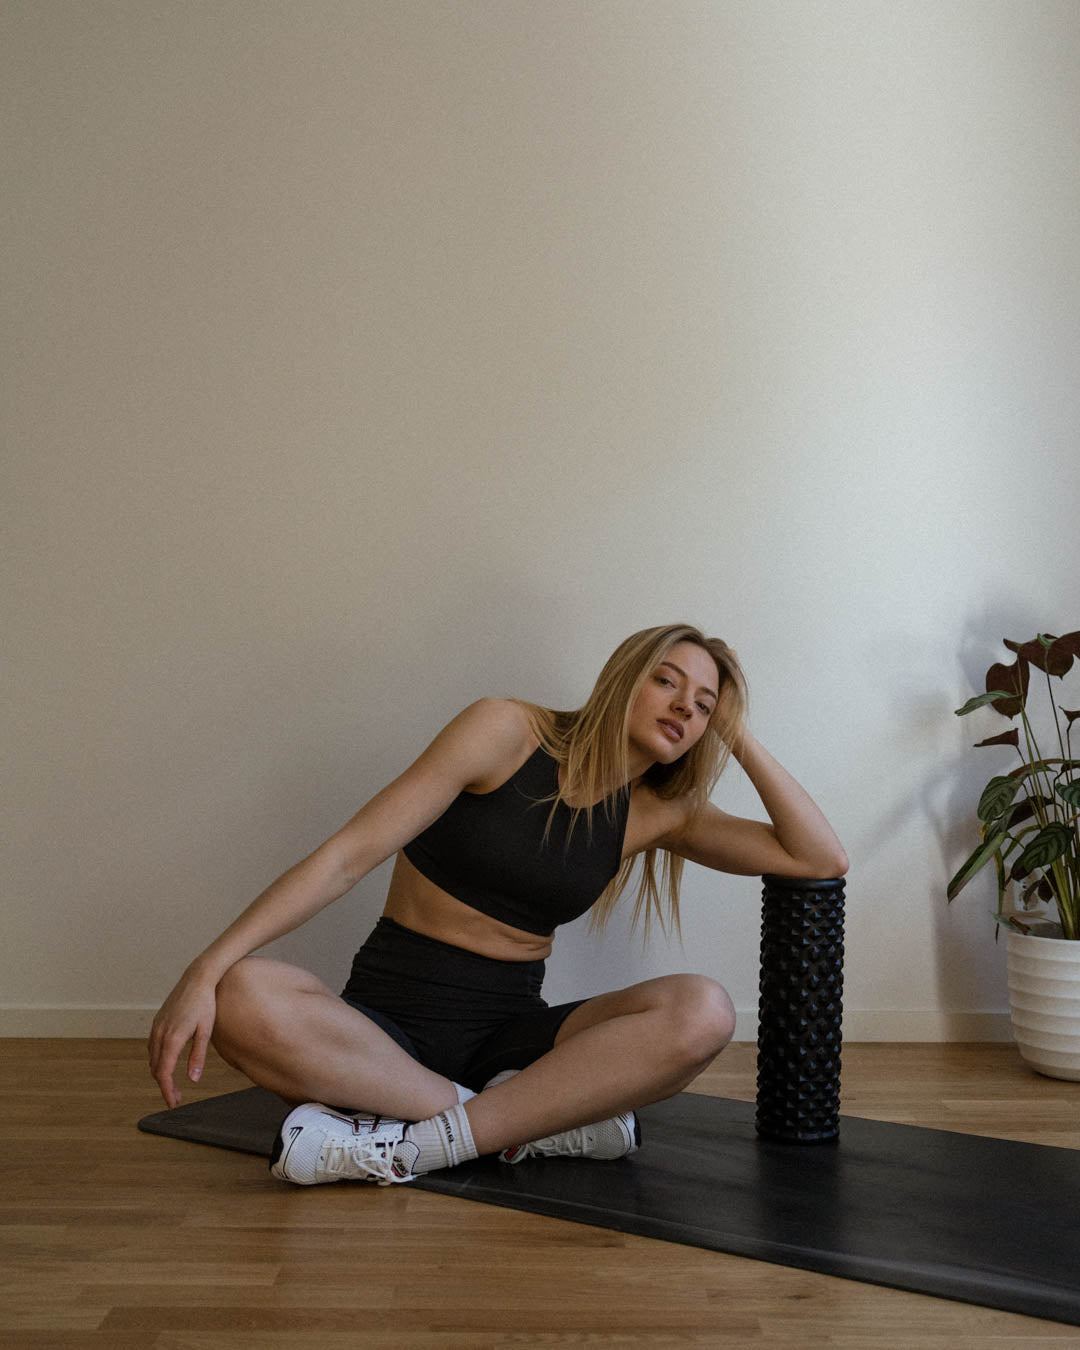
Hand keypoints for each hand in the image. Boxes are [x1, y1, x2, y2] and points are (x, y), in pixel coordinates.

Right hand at [148, 970, 216, 1108]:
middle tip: (177, 1098)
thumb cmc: (205, 1003)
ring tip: (173, 1084)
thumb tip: (193, 1079)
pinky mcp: (158, 1021)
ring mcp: (157, 1027)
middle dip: (164, 1085)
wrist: (198, 978)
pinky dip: (157, 1059)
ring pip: (152, 1058)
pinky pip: (152, 1046)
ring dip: (160, 1073)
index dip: (167, 1091)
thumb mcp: (206, 1031)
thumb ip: (198, 1056)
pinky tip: (167, 1062)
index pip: (164, 1073)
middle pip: (156, 1068)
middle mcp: (160, 1034)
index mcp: (172, 1039)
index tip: (173, 1103)